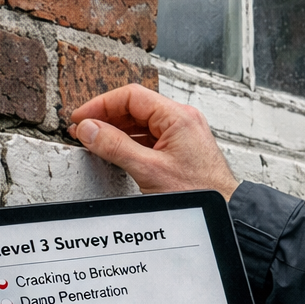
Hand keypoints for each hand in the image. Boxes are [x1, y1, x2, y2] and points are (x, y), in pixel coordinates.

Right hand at [68, 84, 239, 198]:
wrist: (223, 207)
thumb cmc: (197, 190)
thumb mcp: (149, 169)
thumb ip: (116, 146)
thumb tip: (89, 129)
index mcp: (178, 116)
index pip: (131, 96)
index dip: (101, 104)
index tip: (81, 118)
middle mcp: (182, 119)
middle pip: (135, 107)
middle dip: (106, 117)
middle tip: (83, 131)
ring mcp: (182, 132)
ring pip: (140, 122)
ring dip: (116, 129)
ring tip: (94, 141)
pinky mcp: (181, 146)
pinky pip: (149, 135)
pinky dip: (129, 140)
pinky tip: (115, 150)